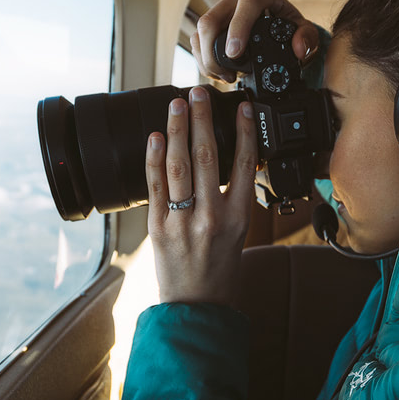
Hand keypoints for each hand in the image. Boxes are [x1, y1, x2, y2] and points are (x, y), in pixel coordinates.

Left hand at [145, 86, 257, 303]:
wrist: (196, 306)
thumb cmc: (220, 269)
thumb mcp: (240, 232)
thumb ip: (234, 198)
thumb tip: (227, 160)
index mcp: (239, 216)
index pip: (244, 164)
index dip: (244, 131)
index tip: (242, 107)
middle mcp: (212, 216)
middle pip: (208, 156)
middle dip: (202, 119)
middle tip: (199, 93)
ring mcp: (182, 221)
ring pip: (180, 166)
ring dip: (177, 130)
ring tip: (177, 105)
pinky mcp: (158, 227)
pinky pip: (155, 186)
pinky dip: (154, 159)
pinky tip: (155, 137)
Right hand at [193, 0, 320, 82]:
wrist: (279, 29)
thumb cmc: (291, 28)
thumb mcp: (305, 33)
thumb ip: (308, 39)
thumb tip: (299, 47)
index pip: (247, 3)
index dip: (238, 28)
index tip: (234, 53)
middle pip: (213, 17)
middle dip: (213, 51)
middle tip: (227, 75)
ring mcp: (224, 6)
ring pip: (202, 28)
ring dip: (206, 57)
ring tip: (223, 76)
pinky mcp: (213, 18)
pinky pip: (198, 36)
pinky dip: (203, 57)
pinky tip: (216, 71)